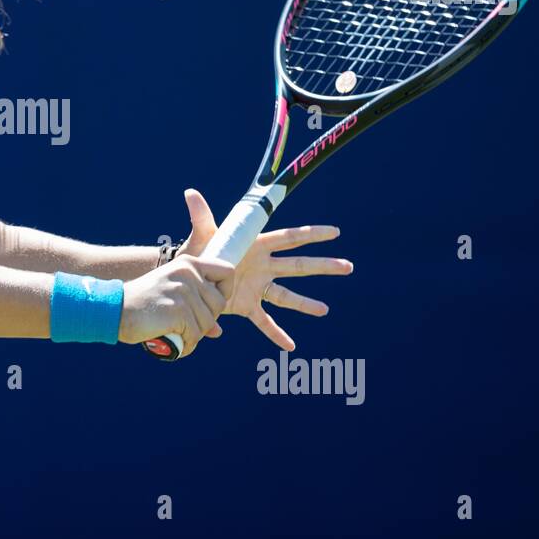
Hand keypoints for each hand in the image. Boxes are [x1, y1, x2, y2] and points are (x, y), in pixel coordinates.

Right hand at [118, 254, 237, 359]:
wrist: (115, 308)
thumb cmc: (143, 304)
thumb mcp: (171, 294)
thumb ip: (196, 306)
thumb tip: (218, 331)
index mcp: (189, 264)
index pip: (227, 271)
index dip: (225, 291)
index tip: (211, 305)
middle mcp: (189, 274)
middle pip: (220, 304)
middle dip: (206, 320)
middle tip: (186, 325)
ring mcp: (183, 291)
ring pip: (208, 323)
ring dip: (194, 335)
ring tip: (176, 335)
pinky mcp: (178, 310)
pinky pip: (195, 335)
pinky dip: (186, 345)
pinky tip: (172, 342)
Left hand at [174, 188, 353, 349]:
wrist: (190, 276)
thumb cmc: (200, 251)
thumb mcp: (203, 234)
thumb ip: (201, 215)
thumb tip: (190, 192)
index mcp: (256, 245)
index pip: (289, 238)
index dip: (312, 234)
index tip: (334, 232)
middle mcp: (262, 265)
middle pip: (298, 266)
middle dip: (323, 266)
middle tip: (348, 266)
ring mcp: (257, 286)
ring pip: (286, 296)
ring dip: (305, 303)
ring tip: (324, 310)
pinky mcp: (247, 305)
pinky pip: (265, 321)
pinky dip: (276, 333)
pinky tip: (290, 346)